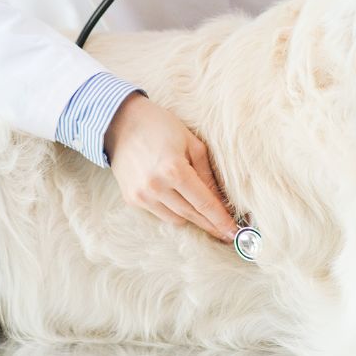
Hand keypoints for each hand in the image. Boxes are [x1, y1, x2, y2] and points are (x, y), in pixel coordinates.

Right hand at [103, 92, 236, 244]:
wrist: (120, 122)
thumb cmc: (160, 125)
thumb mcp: (191, 143)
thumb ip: (207, 174)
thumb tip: (221, 202)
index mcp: (174, 170)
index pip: (204, 203)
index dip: (221, 220)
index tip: (235, 233)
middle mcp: (156, 186)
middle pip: (191, 215)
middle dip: (210, 225)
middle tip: (226, 233)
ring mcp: (141, 195)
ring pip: (175, 219)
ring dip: (190, 216)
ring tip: (201, 212)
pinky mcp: (131, 199)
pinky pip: (158, 213)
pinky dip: (171, 209)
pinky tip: (176, 198)